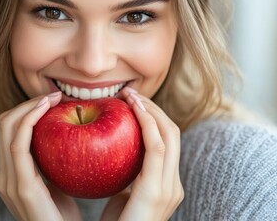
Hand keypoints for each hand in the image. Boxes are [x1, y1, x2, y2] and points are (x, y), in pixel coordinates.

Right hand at [0, 92, 81, 220]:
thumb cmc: (64, 215)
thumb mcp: (56, 183)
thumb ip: (51, 164)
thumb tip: (65, 139)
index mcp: (12, 173)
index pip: (10, 130)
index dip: (28, 109)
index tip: (53, 98)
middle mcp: (5, 174)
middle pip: (5, 124)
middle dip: (28, 104)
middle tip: (55, 95)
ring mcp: (9, 180)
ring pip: (8, 129)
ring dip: (30, 107)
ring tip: (54, 98)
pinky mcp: (21, 186)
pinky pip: (19, 144)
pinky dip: (30, 120)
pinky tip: (48, 109)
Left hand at [101, 88, 183, 220]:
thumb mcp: (124, 197)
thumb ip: (129, 178)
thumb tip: (118, 157)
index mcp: (166, 184)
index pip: (166, 141)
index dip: (152, 117)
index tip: (131, 102)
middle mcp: (173, 183)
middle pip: (171, 133)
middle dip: (153, 109)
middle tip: (130, 94)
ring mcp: (169, 188)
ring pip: (168, 135)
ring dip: (150, 111)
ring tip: (130, 96)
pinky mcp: (157, 191)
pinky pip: (155, 147)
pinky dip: (147, 124)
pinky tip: (131, 109)